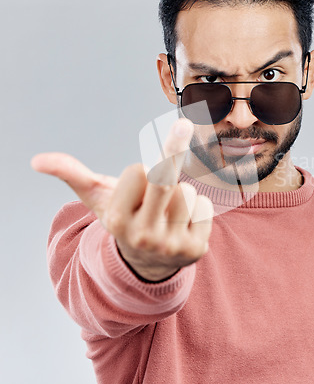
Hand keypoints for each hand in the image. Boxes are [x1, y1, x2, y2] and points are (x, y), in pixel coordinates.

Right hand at [31, 118, 212, 280]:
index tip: (137, 184)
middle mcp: (144, 236)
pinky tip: (184, 223)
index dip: (139, 171)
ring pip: (188, 191)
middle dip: (174, 146)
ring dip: (181, 194)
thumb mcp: (99, 199)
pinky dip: (198, 208)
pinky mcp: (197, 249)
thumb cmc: (125, 218)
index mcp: (118, 220)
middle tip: (184, 122)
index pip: (138, 170)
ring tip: (168, 211)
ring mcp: (172, 245)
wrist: (149, 261)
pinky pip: (206, 206)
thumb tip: (37, 160)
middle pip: (164, 179)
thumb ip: (72, 175)